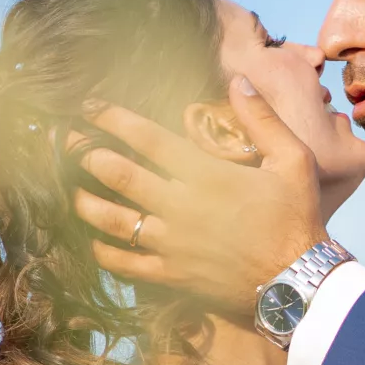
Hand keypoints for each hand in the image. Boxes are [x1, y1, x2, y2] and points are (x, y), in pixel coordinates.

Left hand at [74, 86, 325, 320]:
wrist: (299, 284)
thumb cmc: (297, 219)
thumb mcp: (293, 161)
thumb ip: (262, 119)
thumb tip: (237, 80)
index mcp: (204, 173)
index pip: (145, 137)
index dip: (110, 118)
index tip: (88, 107)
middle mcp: (179, 206)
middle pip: (116, 173)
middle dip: (85, 154)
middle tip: (64, 142)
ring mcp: (171, 243)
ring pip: (111, 219)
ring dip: (84, 201)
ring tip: (70, 190)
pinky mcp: (172, 275)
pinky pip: (125, 263)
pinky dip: (104, 251)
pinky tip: (95, 241)